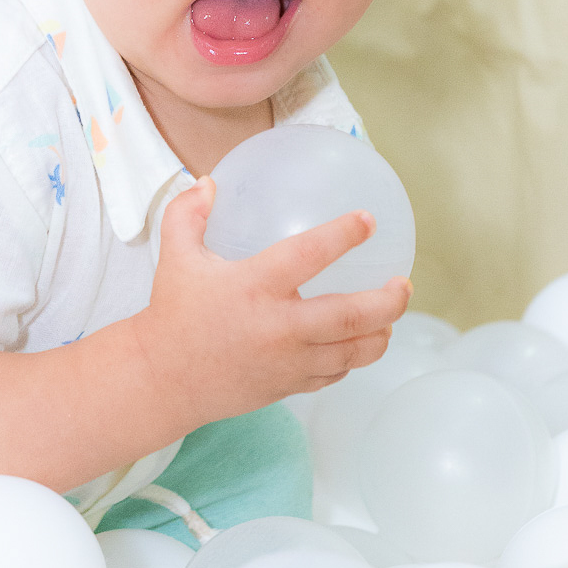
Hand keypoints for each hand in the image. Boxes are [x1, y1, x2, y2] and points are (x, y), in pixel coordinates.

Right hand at [136, 178, 410, 424]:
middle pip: (352, 315)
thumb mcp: (175, 257)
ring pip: (354, 351)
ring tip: (391, 315)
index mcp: (255, 286)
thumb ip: (187, 214)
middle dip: (389, 300)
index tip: (368, 220)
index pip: (308, 255)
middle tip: (403, 284)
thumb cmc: (174, 314)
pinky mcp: (290, 385)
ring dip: (380, 333)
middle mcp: (279, 326)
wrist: (164, 379)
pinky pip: (335, 372)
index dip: (343, 235)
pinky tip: (356, 341)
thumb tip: (207, 182)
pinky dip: (351, 357)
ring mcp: (289, 361)